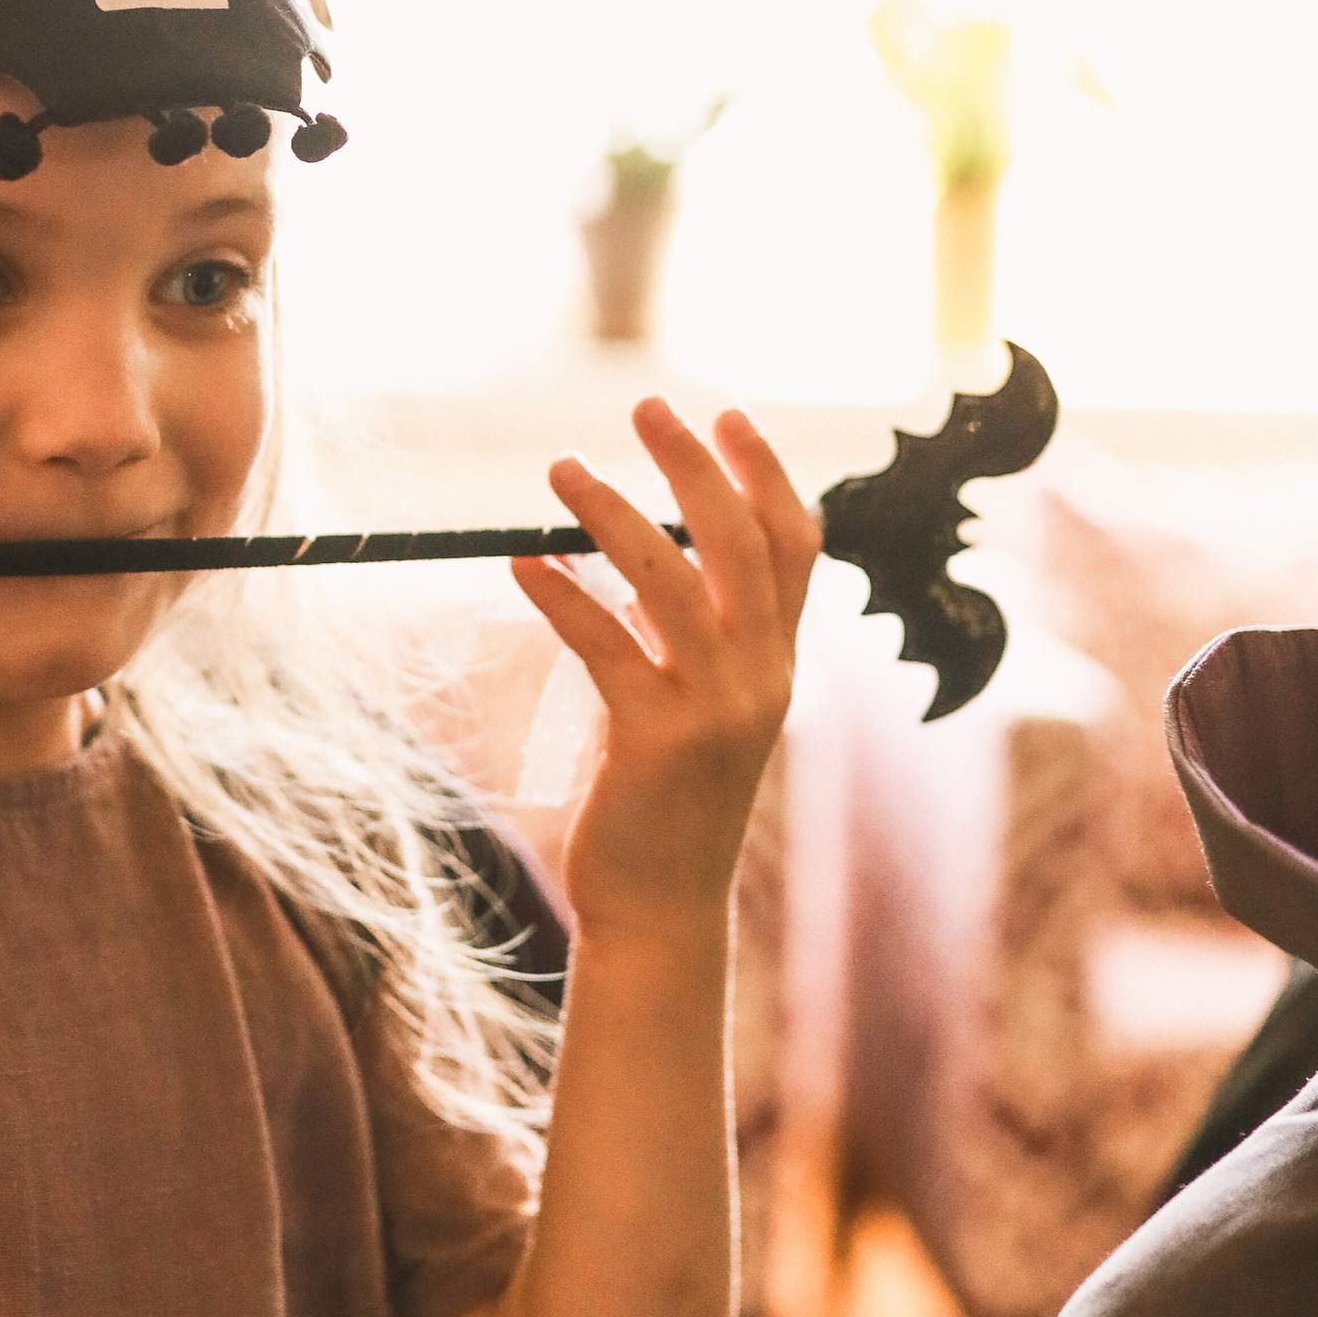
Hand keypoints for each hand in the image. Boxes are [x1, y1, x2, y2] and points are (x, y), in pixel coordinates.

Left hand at [513, 401, 818, 938]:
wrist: (661, 910)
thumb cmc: (664, 800)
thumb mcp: (693, 706)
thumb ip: (685, 638)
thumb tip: (641, 559)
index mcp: (776, 664)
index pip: (794, 546)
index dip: (765, 473)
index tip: (726, 413)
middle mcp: (762, 678)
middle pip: (740, 545)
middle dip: (695, 466)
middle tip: (647, 406)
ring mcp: (715, 710)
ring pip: (672, 584)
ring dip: (613, 515)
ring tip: (560, 469)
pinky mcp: (656, 742)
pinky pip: (606, 646)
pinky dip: (563, 594)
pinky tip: (523, 562)